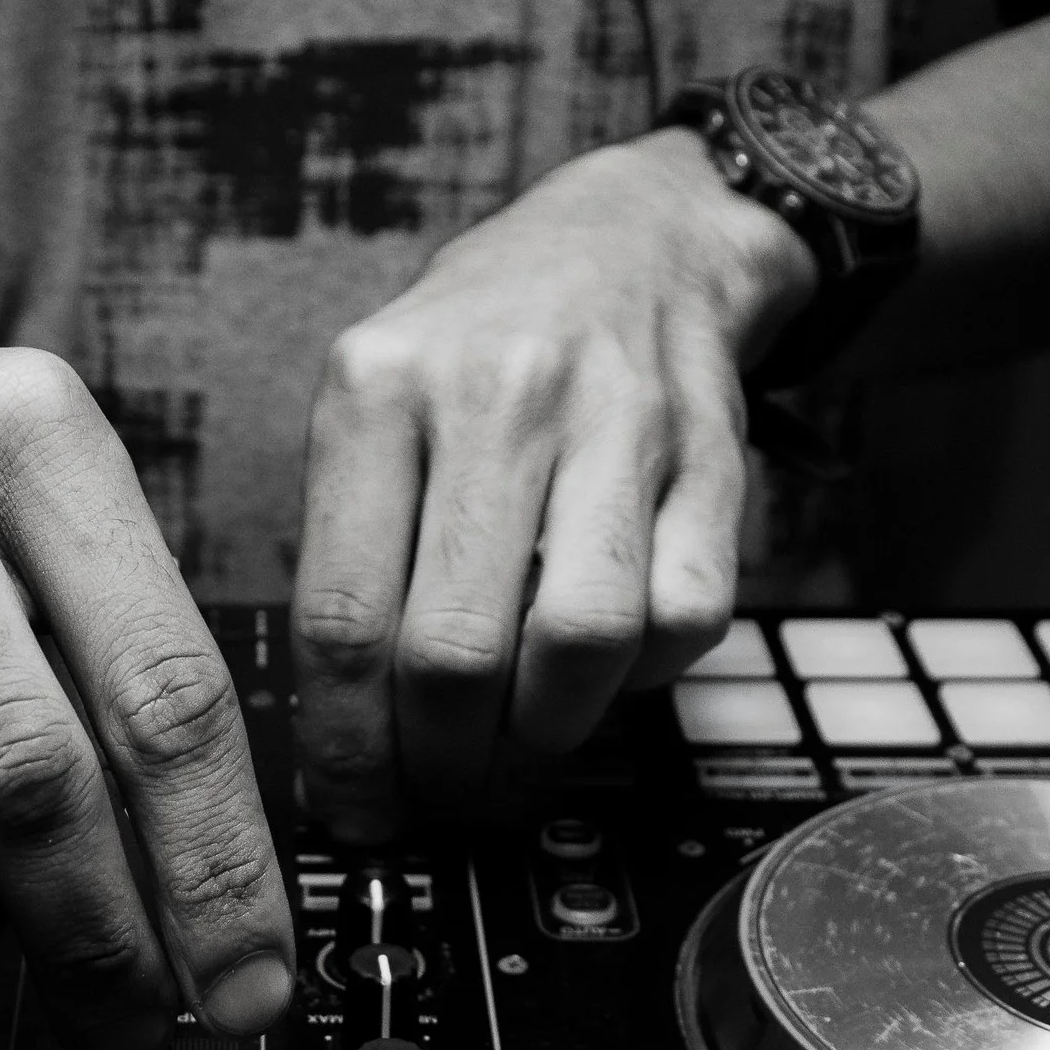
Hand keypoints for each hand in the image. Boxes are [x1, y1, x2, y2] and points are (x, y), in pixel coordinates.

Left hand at [292, 130, 817, 838]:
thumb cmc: (476, 350)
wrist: (631, 239)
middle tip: (441, 792)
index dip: (346, 749)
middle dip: (443, 762)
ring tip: (520, 744)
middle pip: (453, 651)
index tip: (355, 810)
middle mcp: (493, 397)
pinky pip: (684, 618)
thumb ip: (348, 548)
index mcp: (376, 389)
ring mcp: (612, 422)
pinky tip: (607, 666)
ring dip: (547, 733)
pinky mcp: (709, 456)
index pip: (341, 618)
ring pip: (578, 642)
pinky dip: (644, 677)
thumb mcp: (370, 402)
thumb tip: (341, 739)